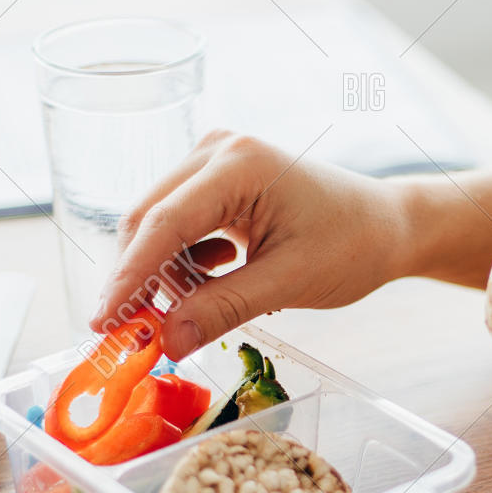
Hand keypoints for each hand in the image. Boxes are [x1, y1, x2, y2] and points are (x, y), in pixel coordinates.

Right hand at [91, 130, 413, 359]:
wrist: (388, 226)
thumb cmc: (353, 245)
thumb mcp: (289, 283)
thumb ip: (224, 309)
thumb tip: (167, 341)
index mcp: (239, 164)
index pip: (162, 224)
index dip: (128, 278)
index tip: (104, 323)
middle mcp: (218, 150)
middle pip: (148, 220)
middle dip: (138, 281)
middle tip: (132, 337)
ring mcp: (215, 161)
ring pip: (160, 226)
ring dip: (165, 275)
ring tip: (195, 312)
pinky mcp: (219, 181)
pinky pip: (180, 226)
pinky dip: (185, 264)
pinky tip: (215, 284)